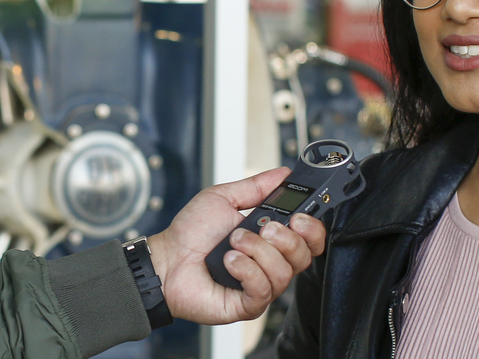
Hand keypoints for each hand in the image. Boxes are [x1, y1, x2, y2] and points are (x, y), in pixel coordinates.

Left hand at [146, 167, 327, 324]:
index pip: (310, 238)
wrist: (166, 260)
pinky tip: (230, 261)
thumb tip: (283, 174)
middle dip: (286, 238)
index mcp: (270, 239)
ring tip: (233, 243)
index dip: (312, 228)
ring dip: (257, 251)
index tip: (299, 216)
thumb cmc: (190, 234)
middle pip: (305, 256)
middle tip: (263, 228)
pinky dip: (246, 270)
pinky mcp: (249, 304)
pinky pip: (264, 289)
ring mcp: (261, 285)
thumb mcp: (223, 198)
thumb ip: (256, 186)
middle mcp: (270, 263)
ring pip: (285, 272)